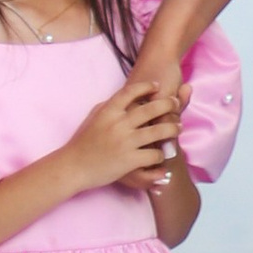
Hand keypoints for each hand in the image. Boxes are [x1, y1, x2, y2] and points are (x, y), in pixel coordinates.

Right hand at [64, 67, 183, 195]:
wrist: (74, 166)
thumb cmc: (82, 142)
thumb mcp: (94, 117)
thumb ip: (110, 107)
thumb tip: (124, 97)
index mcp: (109, 111)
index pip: (131, 91)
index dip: (147, 86)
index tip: (157, 86)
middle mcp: (119, 123)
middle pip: (151, 108)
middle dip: (168, 104)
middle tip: (176, 103)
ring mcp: (125, 142)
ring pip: (158, 131)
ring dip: (172, 128)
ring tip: (178, 127)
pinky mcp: (130, 160)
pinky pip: (154, 154)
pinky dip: (161, 154)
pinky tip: (162, 154)